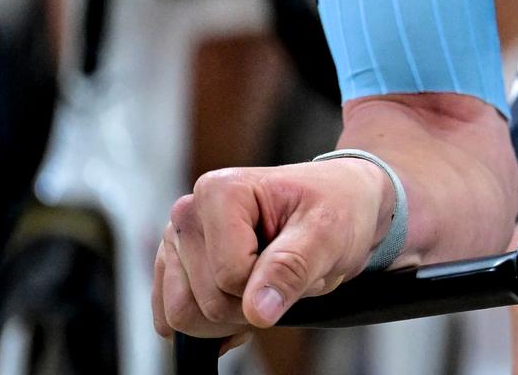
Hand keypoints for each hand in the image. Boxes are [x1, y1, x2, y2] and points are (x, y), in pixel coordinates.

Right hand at [152, 159, 391, 344]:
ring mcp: (177, 242)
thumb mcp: (328, 234)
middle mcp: (188, 214)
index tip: (297, 257)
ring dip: (232, 317)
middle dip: (253, 303)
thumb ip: (291, 268)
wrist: (342, 203)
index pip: (230, 275)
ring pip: (184, 315)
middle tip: (287, 274)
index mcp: (220, 192)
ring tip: (265, 285)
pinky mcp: (175, 267)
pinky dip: (210, 325)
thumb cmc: (337, 208)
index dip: (269, 283)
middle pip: (206, 300)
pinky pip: (174, 317)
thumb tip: (256, 312)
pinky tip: (243, 302)